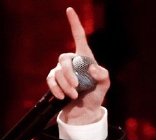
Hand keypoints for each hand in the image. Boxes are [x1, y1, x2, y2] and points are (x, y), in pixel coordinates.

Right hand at [46, 7, 109, 124]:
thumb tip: (93, 69)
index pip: (79, 36)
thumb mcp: (104, 85)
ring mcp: (61, 70)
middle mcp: (71, 61)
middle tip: (77, 87)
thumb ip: (103, 75)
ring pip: (57, 72)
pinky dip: (56, 89)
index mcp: (84, 57)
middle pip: (64, 59)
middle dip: (69, 74)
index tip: (70, 10)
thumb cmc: (95, 95)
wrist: (85, 112)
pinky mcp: (54, 81)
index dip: (74, 23)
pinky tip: (62, 97)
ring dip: (66, 85)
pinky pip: (51, 80)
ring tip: (74, 95)